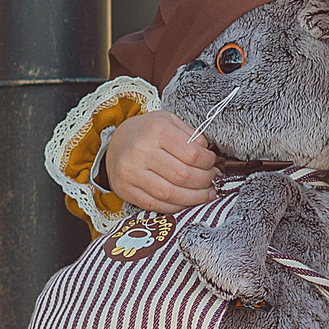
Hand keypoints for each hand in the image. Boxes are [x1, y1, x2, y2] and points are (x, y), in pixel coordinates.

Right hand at [101, 108, 217, 211]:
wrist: (116, 142)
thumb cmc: (148, 132)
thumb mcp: (170, 121)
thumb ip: (191, 135)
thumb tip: (209, 157)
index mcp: (156, 130)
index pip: (192, 154)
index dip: (208, 162)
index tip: (212, 163)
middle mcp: (141, 151)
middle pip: (183, 176)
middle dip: (204, 181)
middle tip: (212, 180)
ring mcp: (130, 172)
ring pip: (170, 194)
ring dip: (194, 198)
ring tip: (205, 194)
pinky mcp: (125, 189)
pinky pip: (156, 205)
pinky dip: (176, 206)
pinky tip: (186, 201)